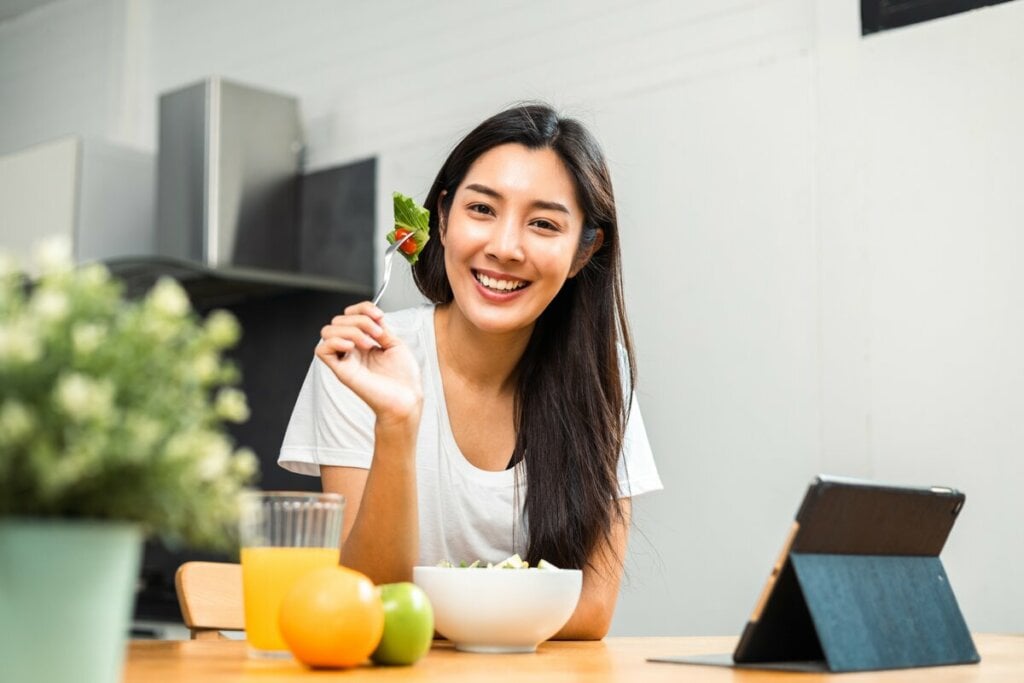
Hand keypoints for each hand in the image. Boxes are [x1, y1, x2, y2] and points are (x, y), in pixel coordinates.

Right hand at [315, 302, 422, 425]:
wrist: (406, 399)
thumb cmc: (404, 377)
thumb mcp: (395, 343)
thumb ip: (380, 327)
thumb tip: (370, 315)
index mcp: (364, 341)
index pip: (350, 314)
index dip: (362, 308)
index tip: (380, 316)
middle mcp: (352, 349)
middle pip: (338, 320)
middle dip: (360, 320)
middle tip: (379, 335)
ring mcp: (345, 359)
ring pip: (328, 331)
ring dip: (351, 331)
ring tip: (370, 344)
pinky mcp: (342, 371)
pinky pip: (322, 350)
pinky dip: (335, 342)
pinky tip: (352, 348)